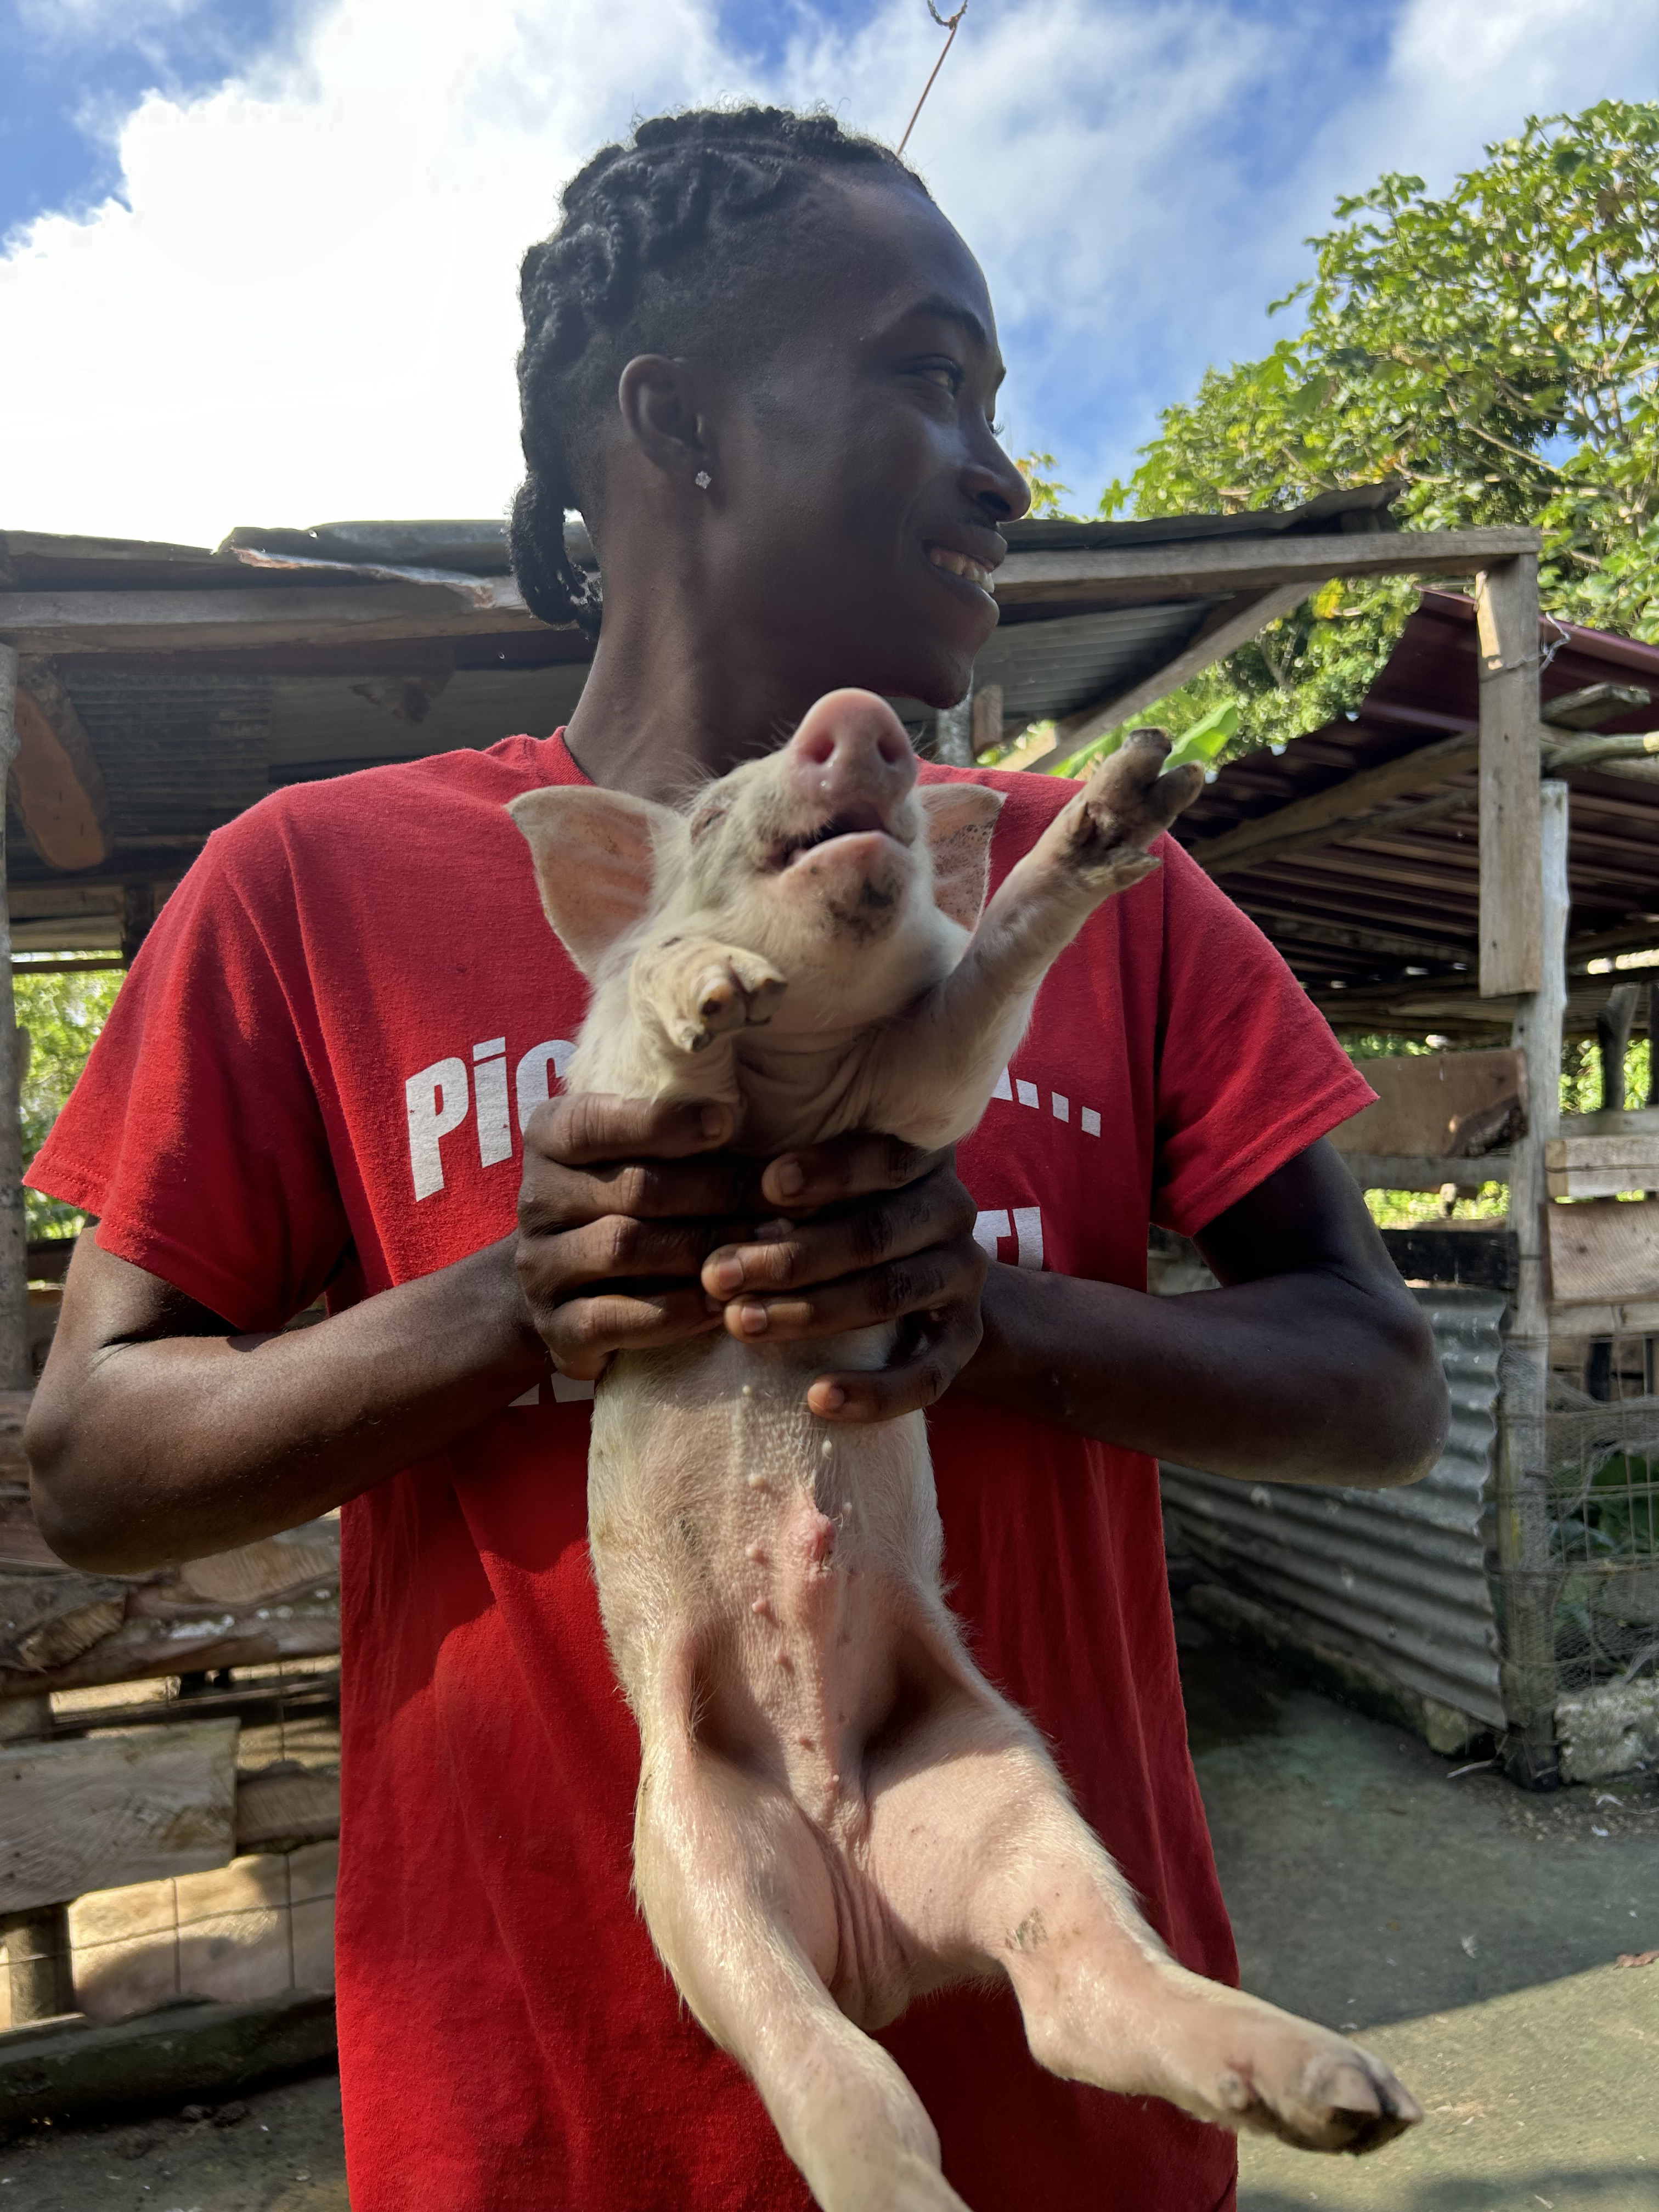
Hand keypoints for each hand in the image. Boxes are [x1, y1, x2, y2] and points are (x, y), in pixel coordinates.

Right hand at [517, 1093, 746, 1379]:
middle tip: (780, 1200)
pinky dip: (675, 1312)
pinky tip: (723, 1306)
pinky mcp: (555, 1326)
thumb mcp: (636, 1154)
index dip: (662, 1121)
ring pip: (624, 1249)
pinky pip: (614, 1319)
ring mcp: (540, 1267)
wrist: (564, 1289)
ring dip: (703, 1249)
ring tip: (764, 1249)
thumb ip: (672, 1133)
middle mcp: (536, 1199)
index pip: (596, 1122)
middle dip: (717, 1192)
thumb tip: (747, 1116)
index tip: (726, 1122)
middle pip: (633, 1188)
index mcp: (549, 1139)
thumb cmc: (624, 1204)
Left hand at [699, 1137, 985, 1423]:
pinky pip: (927, 1377)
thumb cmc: (839, 1214)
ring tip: (742, 1325)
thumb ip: (785, 1178)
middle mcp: (952, 1213)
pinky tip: (817, 1398)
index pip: (886, 1158)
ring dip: (810, 1314)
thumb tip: (704, 1178)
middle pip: (875, 1234)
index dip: (831, 1172)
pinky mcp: (964, 1343)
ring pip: (889, 1296)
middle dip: (791, 1257)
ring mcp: (962, 1279)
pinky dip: (874, 1392)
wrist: (924, 1283)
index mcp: (922, 1160)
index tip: (767, 1184)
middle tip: (717, 1274)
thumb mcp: (824, 1184)